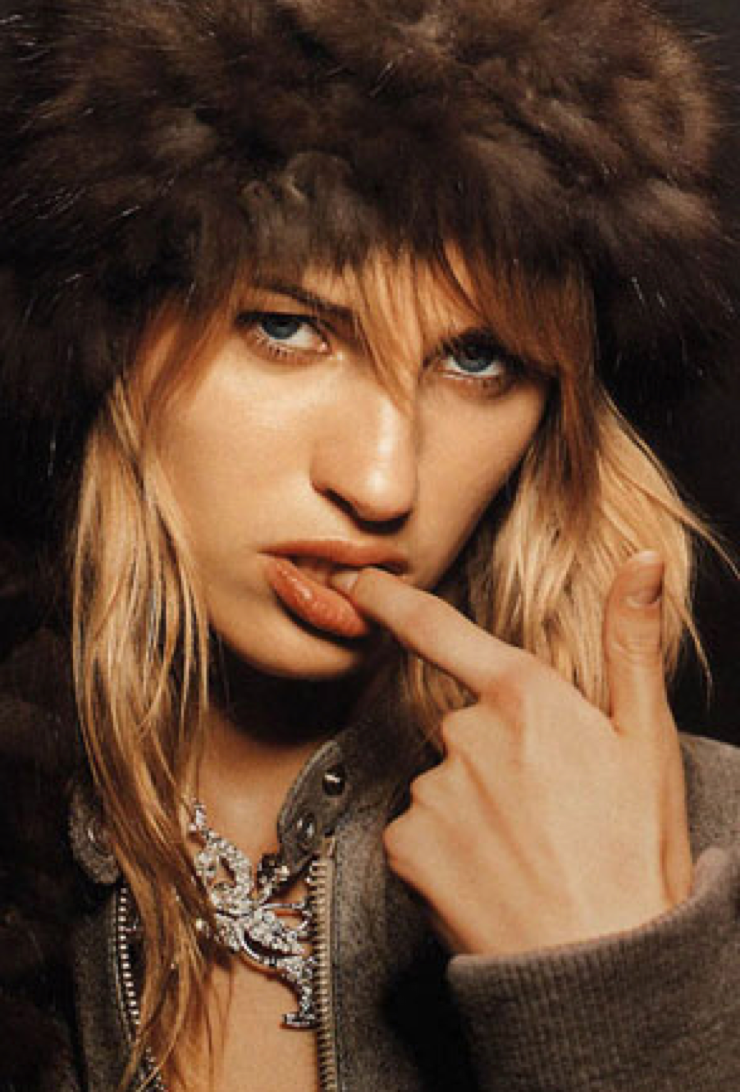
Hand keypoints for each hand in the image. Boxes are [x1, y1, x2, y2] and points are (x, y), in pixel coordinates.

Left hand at [332, 553, 692, 955]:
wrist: (605, 966)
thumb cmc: (636, 850)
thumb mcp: (647, 738)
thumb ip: (631, 642)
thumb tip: (642, 560)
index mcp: (525, 698)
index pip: (441, 632)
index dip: (391, 601)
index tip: (355, 580)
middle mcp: (466, 735)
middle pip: (459, 729)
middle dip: (492, 760)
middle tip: (547, 813)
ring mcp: (431, 792)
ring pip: (439, 785)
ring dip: (469, 811)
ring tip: (525, 853)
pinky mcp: (405, 847)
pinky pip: (414, 833)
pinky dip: (442, 852)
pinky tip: (487, 877)